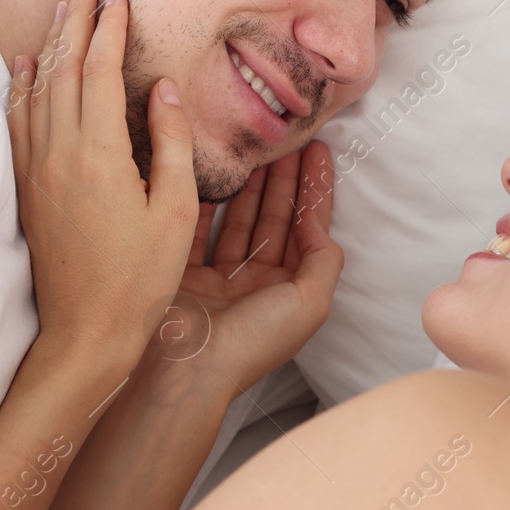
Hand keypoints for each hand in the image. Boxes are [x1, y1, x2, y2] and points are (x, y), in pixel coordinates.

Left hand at [7, 0, 198, 373]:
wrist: (85, 332)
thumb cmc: (140, 278)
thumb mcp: (175, 211)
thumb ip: (172, 144)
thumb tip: (165, 89)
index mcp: (100, 154)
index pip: (103, 73)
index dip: (111, 31)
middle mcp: (60, 154)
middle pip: (64, 70)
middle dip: (76, 23)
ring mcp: (37, 171)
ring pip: (37, 91)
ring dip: (49, 46)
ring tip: (60, 11)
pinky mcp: (28, 190)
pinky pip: (18, 123)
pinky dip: (20, 87)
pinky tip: (21, 69)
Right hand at [144, 142, 342, 397]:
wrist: (188, 370)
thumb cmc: (252, 341)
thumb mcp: (310, 303)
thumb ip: (324, 259)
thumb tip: (316, 221)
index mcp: (290, 291)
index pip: (308, 229)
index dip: (315, 190)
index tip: (318, 151)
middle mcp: (257, 283)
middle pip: (275, 219)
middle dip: (283, 179)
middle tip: (286, 139)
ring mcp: (220, 278)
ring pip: (239, 220)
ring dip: (249, 184)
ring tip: (254, 148)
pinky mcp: (185, 273)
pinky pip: (196, 229)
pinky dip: (203, 202)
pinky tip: (211, 172)